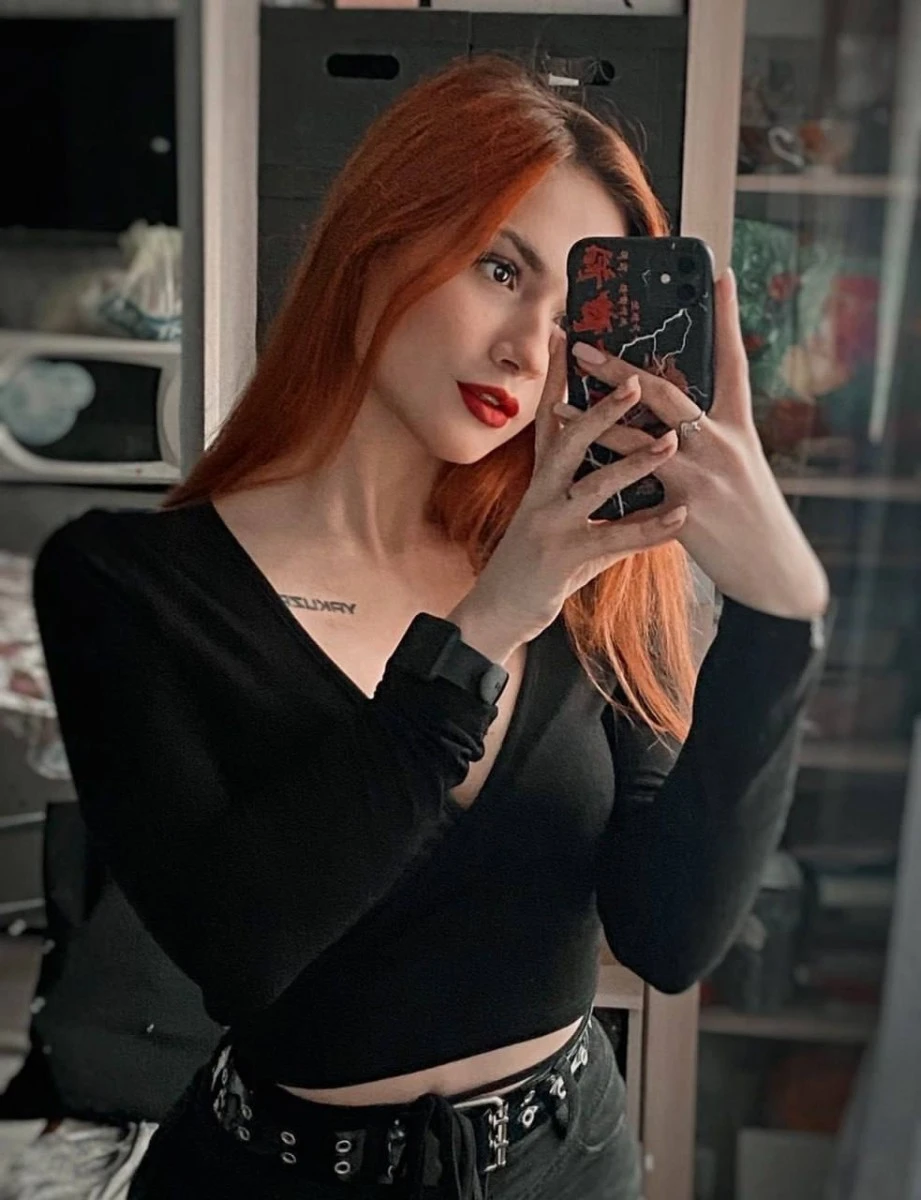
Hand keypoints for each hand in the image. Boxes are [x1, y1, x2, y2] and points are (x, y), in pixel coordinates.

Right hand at [449, 329, 687, 659]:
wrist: (496, 615)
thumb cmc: (534, 570)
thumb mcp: (564, 528)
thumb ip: (603, 509)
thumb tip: (644, 496)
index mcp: (541, 482)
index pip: (549, 421)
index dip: (556, 380)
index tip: (567, 338)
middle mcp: (541, 495)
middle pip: (569, 439)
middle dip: (602, 409)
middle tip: (636, 381)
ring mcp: (549, 525)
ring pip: (594, 485)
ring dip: (635, 461)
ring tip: (670, 442)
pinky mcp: (562, 558)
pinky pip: (613, 539)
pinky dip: (649, 529)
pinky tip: (678, 519)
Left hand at [561, 270, 828, 622]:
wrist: (773, 572)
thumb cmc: (750, 519)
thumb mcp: (738, 469)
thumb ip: (705, 441)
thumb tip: (673, 419)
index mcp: (738, 428)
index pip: (734, 362)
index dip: (727, 318)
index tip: (720, 275)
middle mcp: (723, 444)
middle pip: (669, 391)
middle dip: (621, 366)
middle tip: (584, 344)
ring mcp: (704, 476)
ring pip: (640, 436)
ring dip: (595, 418)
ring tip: (559, 402)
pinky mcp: (686, 510)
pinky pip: (635, 488)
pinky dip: (604, 474)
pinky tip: (574, 463)